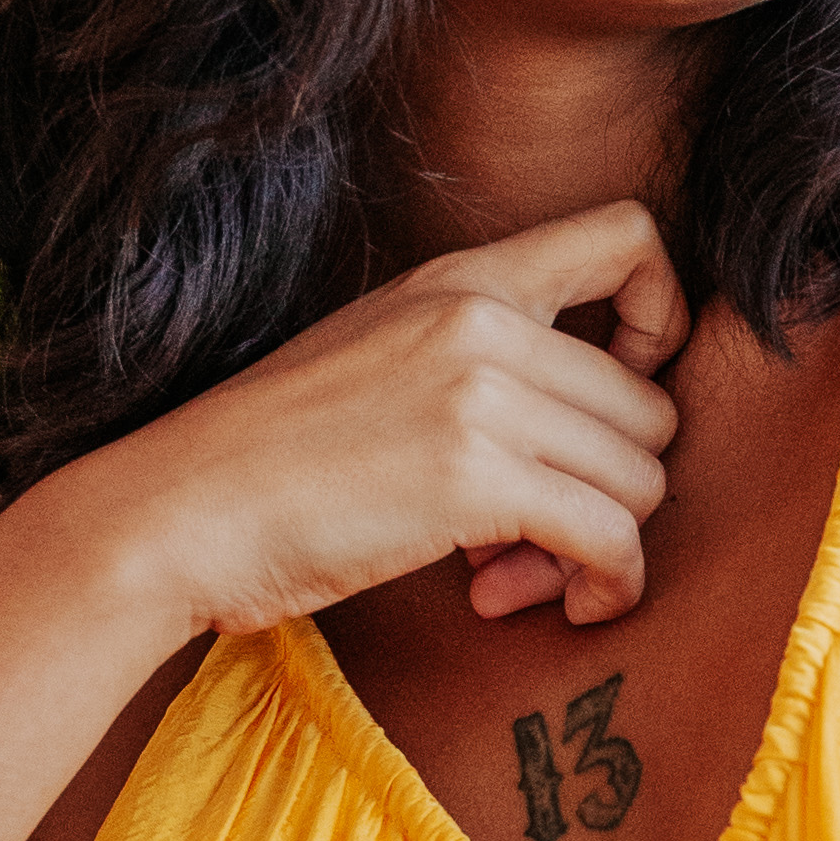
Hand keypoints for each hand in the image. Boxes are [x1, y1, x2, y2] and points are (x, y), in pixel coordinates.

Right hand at [71, 202, 688, 644]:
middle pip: (650, 404)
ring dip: (601, 546)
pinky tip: (562, 606)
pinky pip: (612, 537)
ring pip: (642, 477)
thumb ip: (478, 356)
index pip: (634, 233)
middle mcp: (484, 319)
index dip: (661, 318)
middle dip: (616, 486)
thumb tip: (580, 428)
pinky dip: (607, 584)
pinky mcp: (477, 480)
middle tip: (545, 541)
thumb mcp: (381, 353)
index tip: (617, 395)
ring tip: (522, 576)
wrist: (178, 510)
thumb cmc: (268, 456)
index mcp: (463, 277)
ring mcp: (482, 394)